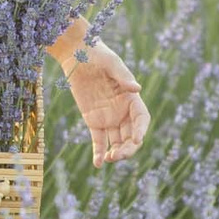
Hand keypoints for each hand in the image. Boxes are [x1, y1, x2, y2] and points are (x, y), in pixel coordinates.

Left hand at [64, 42, 148, 164]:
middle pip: (131, 136)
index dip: (141, 130)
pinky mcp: (93, 121)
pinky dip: (99, 152)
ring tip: (108, 159)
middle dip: (127, 148)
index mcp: (131, 98)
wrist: (77, 55)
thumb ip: (123, 77)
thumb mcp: (111, 64)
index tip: (136, 139)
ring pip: (116, 141)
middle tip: (118, 156)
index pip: (142, 119)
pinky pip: (99, 140)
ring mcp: (109, 118)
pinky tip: (98, 164)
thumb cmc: (97, 55)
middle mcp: (123, 111)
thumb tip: (137, 88)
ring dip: (115, 153)